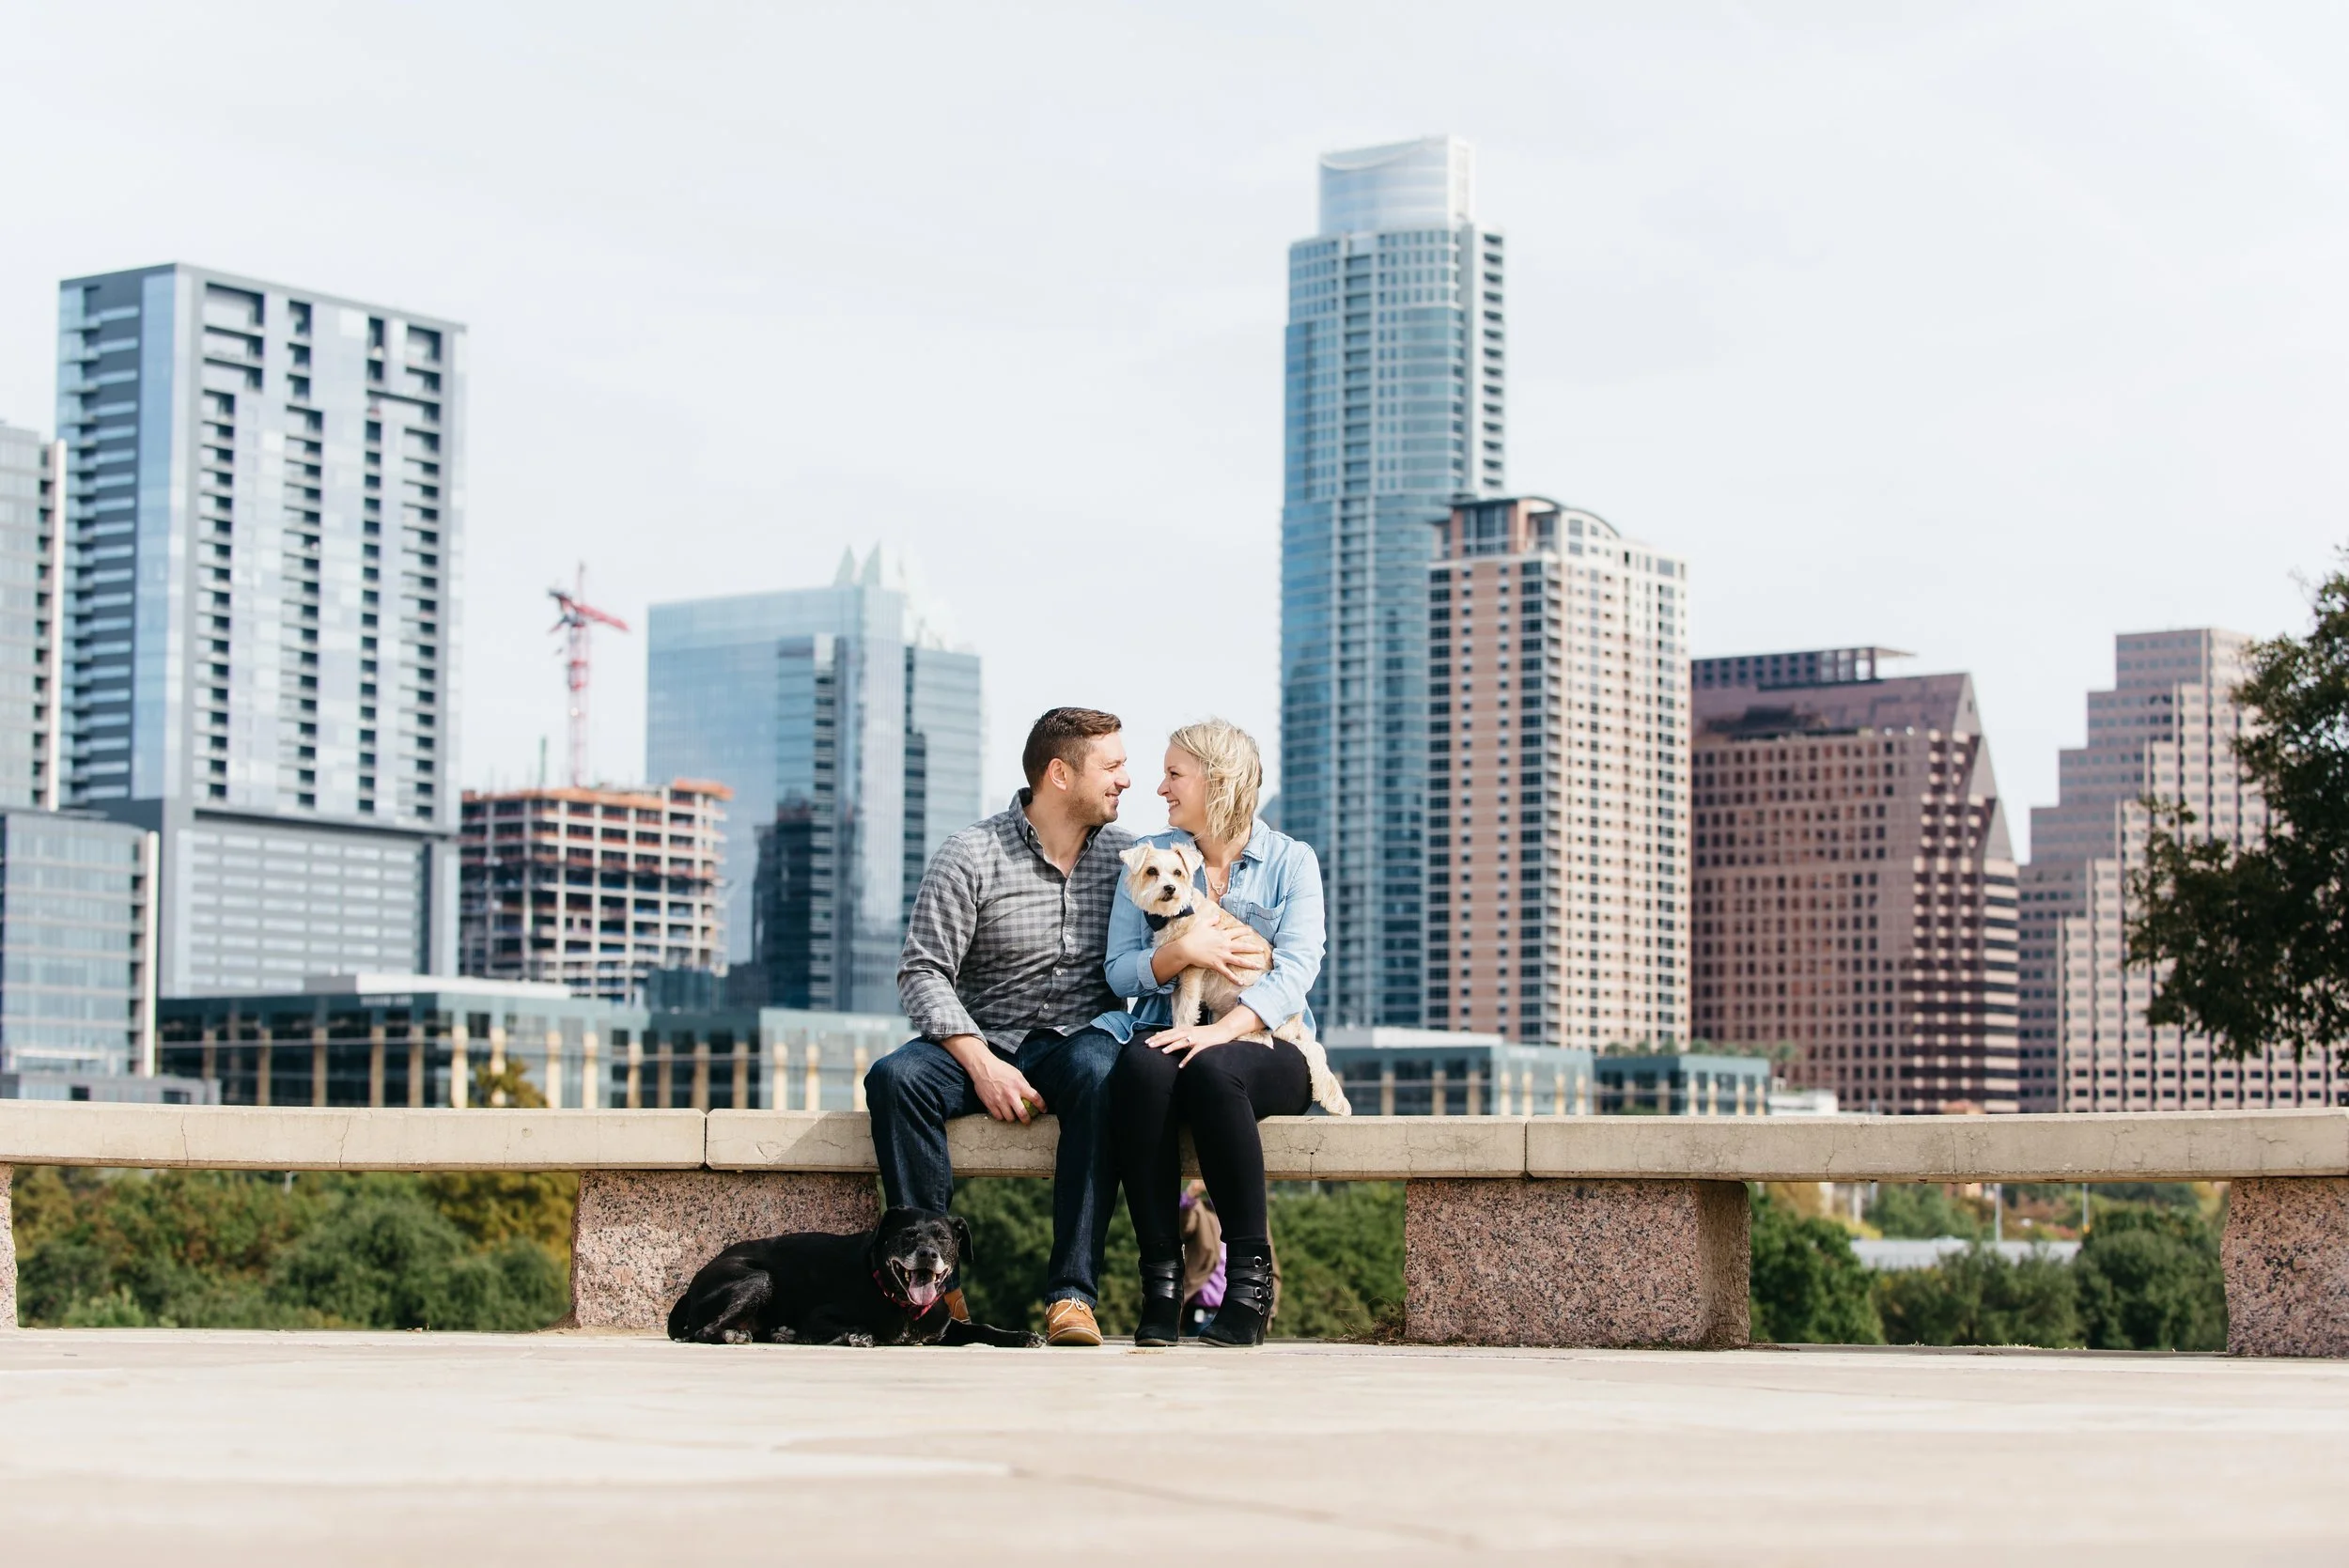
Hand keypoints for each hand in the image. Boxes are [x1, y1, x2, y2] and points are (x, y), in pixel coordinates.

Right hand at [943, 1035, 1046, 1123]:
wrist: (983, 1067)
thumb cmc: (1000, 1069)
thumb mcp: (1017, 1074)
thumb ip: (1024, 1085)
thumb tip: (1030, 1096)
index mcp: (1019, 1085)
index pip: (1035, 1098)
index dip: (1042, 1106)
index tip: (1044, 1110)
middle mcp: (1010, 1095)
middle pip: (1023, 1114)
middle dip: (1027, 1120)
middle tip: (1028, 1121)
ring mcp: (1000, 1100)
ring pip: (1010, 1118)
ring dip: (1013, 1118)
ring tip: (1013, 1115)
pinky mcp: (990, 1104)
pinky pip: (999, 1117)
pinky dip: (1002, 1116)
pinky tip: (1003, 1113)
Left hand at [1147, 1005, 1262, 1063]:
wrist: (1222, 1031)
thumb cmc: (1205, 1033)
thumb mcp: (1189, 1031)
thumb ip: (1178, 1034)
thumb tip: (1163, 1036)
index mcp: (1184, 1029)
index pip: (1168, 1032)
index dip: (1157, 1037)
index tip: (1146, 1041)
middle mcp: (1189, 1032)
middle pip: (1171, 1036)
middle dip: (1159, 1041)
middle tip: (1149, 1045)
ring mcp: (1196, 1038)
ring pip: (1181, 1042)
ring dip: (1171, 1047)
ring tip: (1162, 1052)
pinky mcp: (1203, 1045)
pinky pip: (1194, 1053)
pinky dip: (1187, 1059)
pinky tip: (1181, 1065)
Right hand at [1171, 920, 1254, 983]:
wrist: (1186, 948)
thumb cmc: (1193, 936)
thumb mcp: (1203, 924)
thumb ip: (1212, 920)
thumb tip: (1218, 916)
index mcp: (1222, 935)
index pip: (1237, 932)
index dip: (1245, 931)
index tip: (1251, 931)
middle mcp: (1225, 945)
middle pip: (1243, 947)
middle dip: (1253, 948)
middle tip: (1262, 950)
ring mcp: (1222, 956)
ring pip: (1239, 961)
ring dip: (1250, 964)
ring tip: (1258, 966)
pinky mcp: (1217, 965)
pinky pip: (1228, 973)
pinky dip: (1235, 978)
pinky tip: (1242, 982)